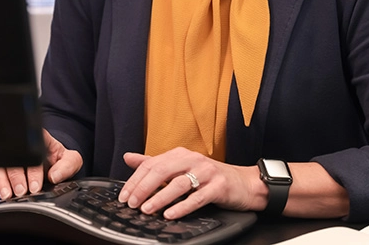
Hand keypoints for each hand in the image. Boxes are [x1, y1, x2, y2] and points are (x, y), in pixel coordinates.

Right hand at [0, 129, 82, 200]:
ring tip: (6, 195)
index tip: (35, 186)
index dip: (33, 171)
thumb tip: (55, 176)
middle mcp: (19, 147)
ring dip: (0, 182)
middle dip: (15, 178)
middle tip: (20, 192)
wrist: (51, 161)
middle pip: (11, 160)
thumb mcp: (70, 160)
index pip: (32, 154)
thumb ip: (67, 166)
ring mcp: (6, 156)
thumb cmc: (59, 159)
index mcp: (38, 139)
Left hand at [119, 147, 260, 219]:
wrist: (244, 183)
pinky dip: (182, 207)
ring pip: (179, 184)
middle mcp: (192, 160)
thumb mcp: (181, 167)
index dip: (136, 179)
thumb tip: (128, 158)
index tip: (124, 194)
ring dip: (160, 197)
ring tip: (147, 209)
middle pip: (162, 170)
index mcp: (180, 154)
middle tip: (131, 202)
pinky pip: (198, 197)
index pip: (152, 163)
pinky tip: (170, 214)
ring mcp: (207, 172)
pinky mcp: (219, 186)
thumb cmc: (211, 176)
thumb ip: (154, 163)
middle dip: (144, 187)